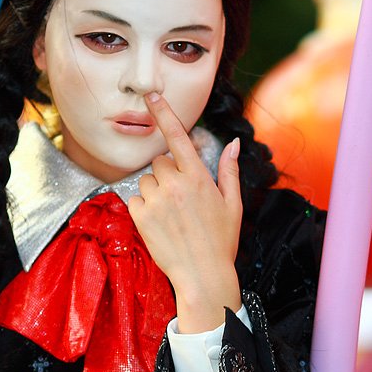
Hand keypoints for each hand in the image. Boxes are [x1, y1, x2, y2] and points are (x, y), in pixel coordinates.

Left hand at [128, 92, 242, 332]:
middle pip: (160, 160)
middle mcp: (175, 184)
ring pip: (147, 179)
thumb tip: (234, 143)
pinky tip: (160, 224)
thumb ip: (229, 171)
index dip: (164, 113)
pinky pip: (136, 198)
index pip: (177, 137)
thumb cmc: (221, 241)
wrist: (202, 276)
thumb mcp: (233, 205)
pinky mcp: (140, 216)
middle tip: (181, 198)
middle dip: (167, 172)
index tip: (151, 95)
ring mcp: (156, 199)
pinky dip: (145, 207)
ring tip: (171, 215)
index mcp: (199, 177)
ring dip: (155, 190)